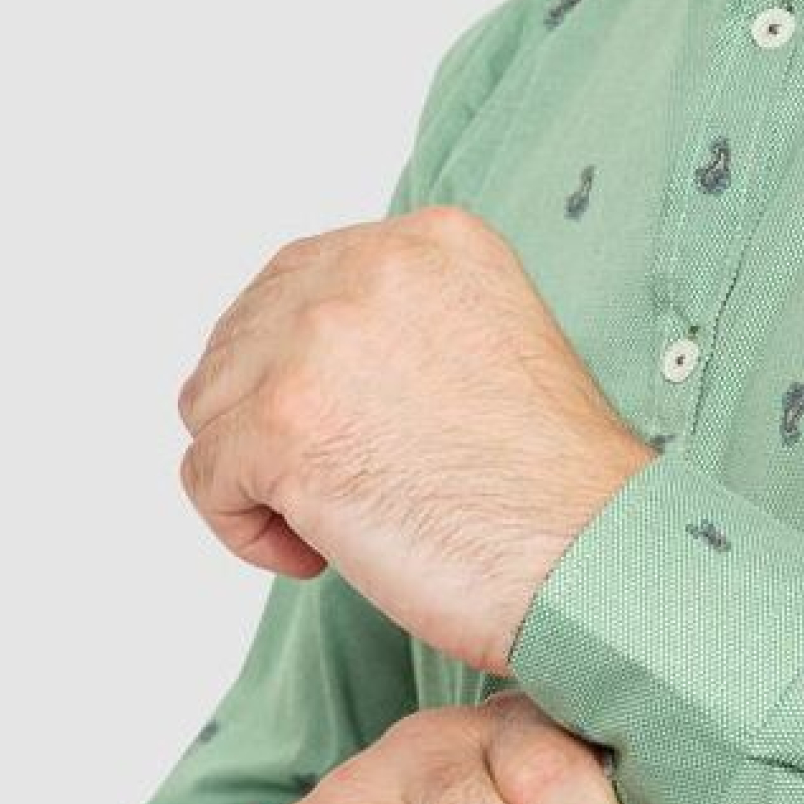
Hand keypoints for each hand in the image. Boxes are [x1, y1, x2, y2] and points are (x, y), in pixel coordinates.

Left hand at [175, 204, 660, 672]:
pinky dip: (246, 530)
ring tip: (334, 523)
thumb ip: (403, 328)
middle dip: (271, 422)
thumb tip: (302, 365)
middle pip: (242, 340)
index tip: (352, 439)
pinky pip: (206, 478)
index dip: (301, 374)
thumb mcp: (493, 348)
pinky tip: (316, 558)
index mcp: (429, 242)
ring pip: (212, 404)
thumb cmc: (561, 493)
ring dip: (256, 475)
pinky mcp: (283, 425)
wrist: (597, 562)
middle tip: (344, 490)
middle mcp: (369, 268)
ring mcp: (319, 342)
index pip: (297, 283)